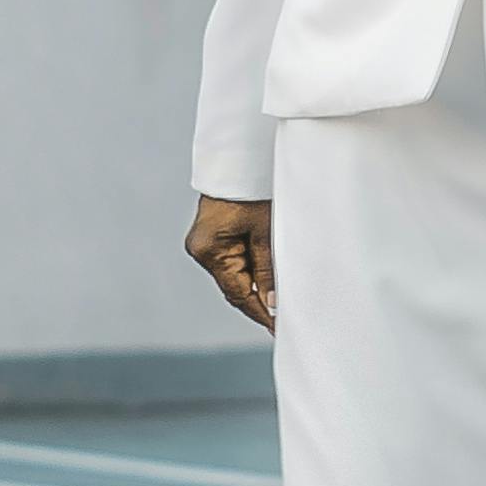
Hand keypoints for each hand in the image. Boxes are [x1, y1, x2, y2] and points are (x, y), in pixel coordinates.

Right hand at [187, 193, 275, 331]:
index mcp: (210, 250)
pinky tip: (268, 273)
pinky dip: (250, 267)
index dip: (259, 312)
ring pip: (235, 274)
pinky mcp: (212, 236)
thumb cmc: (253, 189)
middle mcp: (201, 250)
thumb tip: (272, 302)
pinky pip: (233, 260)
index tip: (277, 327)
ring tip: (281, 294)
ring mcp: (204, 243)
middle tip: (284, 316)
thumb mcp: (266, 231)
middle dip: (259, 300)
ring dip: (256, 283)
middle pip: (234, 286)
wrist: (242, 158)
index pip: (238, 293)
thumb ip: (268, 269)